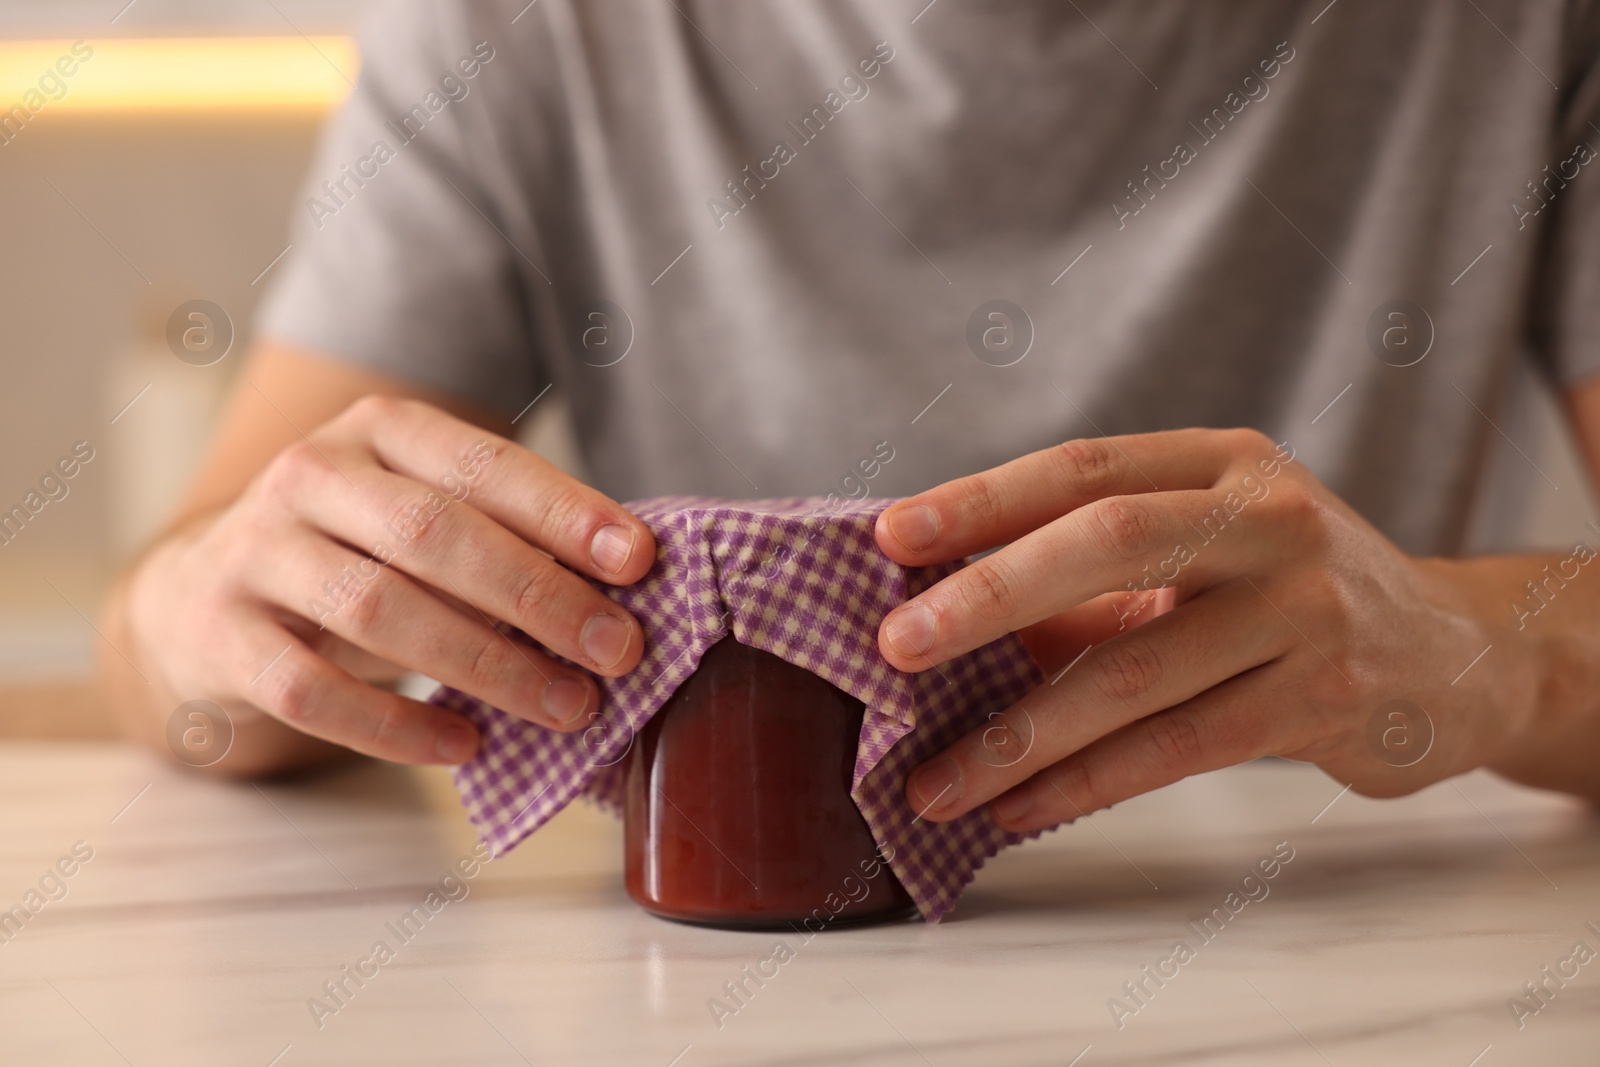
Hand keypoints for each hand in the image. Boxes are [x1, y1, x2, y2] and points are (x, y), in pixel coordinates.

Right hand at [123, 396, 654, 767]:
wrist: (201, 591)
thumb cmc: (357, 552)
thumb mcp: (422, 516)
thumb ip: (506, 535)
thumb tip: (628, 588)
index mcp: (379, 430)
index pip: (482, 464)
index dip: (564, 512)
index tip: (638, 560)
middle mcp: (310, 474)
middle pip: (434, 534)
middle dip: (539, 596)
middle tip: (619, 650)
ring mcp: (255, 551)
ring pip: (380, 611)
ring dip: (487, 665)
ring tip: (567, 707)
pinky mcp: (220, 633)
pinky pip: (312, 691)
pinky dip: (396, 727)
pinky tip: (466, 743)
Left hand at [873, 428, 1539, 831]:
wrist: (1454, 655)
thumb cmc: (1288, 596)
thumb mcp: (1202, 558)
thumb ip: (1089, 579)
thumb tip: (942, 617)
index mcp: (1223, 462)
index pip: (1084, 467)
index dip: (982, 499)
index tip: (890, 536)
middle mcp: (1270, 519)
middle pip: (1108, 539)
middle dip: (989, 594)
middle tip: (895, 645)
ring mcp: (1305, 608)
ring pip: (1135, 670)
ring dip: (1020, 734)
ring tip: (935, 781)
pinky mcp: (1324, 699)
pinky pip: (1177, 748)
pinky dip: (1086, 783)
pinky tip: (1018, 809)